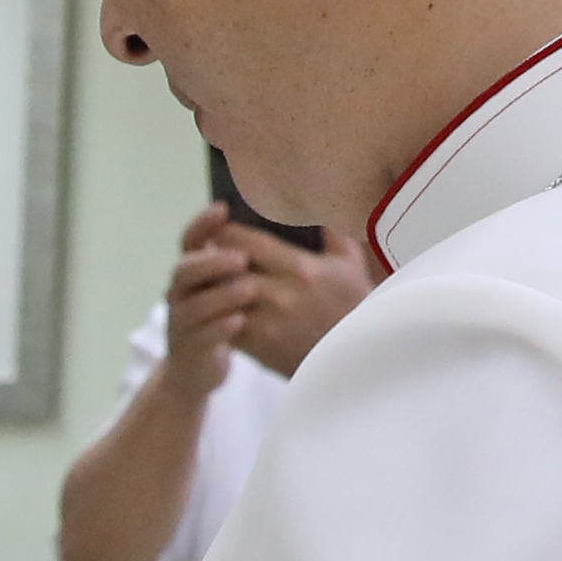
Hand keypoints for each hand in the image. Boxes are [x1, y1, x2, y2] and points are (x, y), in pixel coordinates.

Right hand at [155, 220, 255, 378]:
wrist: (197, 370)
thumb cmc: (225, 319)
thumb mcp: (232, 287)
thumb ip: (250, 259)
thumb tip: (291, 227)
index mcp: (193, 271)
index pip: (191, 240)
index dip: (203, 224)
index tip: (223, 208)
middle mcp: (181, 293)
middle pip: (186, 269)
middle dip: (212, 261)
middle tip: (242, 258)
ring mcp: (181, 322)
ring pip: (192, 304)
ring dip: (220, 295)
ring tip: (249, 289)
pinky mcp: (189, 349)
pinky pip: (201, 336)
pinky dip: (219, 327)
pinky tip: (241, 320)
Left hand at [185, 209, 376, 376]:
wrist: (356, 359)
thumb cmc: (354, 307)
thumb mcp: (350, 264)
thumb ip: (330, 231)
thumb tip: (314, 202)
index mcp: (301, 269)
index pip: (243, 242)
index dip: (223, 233)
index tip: (220, 230)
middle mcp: (280, 294)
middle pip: (224, 269)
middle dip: (210, 260)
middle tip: (206, 254)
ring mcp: (266, 324)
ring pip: (220, 299)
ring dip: (210, 288)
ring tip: (208, 279)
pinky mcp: (258, 348)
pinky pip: (224, 326)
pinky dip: (216, 314)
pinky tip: (217, 306)